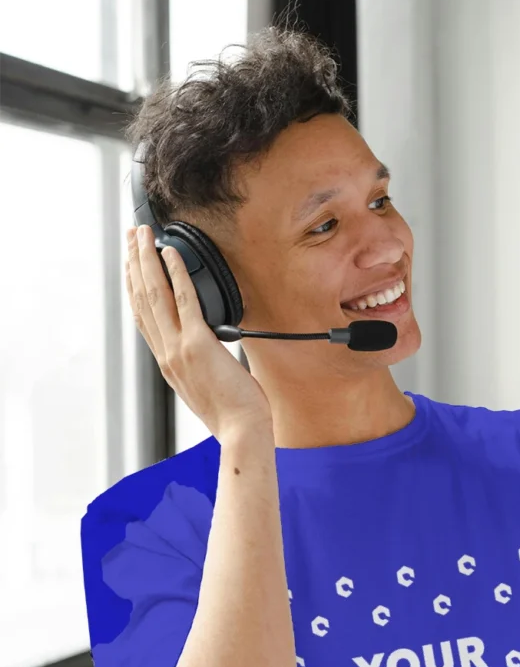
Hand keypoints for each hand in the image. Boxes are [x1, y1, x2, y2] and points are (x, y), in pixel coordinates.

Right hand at [125, 224, 271, 441]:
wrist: (241, 431)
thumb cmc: (233, 413)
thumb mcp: (208, 386)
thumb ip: (202, 363)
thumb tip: (212, 347)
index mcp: (167, 363)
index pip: (143, 317)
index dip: (134, 287)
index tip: (131, 265)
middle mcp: (166, 354)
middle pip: (142, 299)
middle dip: (134, 264)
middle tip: (131, 237)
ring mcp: (178, 348)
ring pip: (155, 295)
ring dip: (147, 260)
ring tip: (142, 235)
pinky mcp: (198, 344)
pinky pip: (184, 301)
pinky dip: (177, 274)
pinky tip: (172, 253)